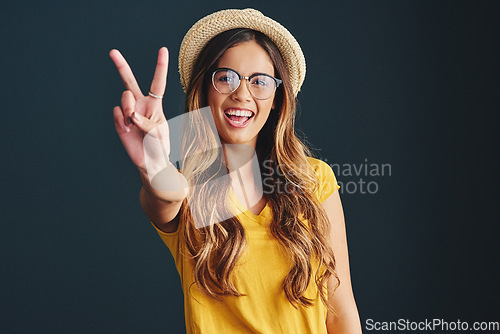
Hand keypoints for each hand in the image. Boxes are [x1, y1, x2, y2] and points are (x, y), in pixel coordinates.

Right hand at [109, 47, 169, 173]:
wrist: (149, 162)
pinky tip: (127, 130)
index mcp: (155, 105)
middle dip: (121, 66)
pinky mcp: (119, 120)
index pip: (158, 83)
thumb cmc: (159, 146)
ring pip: (124, 98)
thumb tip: (132, 115)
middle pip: (129, 81)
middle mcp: (140, 104)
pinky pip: (116, 112)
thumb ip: (147, 122)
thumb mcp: (158, 134)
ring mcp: (128, 112)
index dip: (160, 67)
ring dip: (128, 109)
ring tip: (132, 123)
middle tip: (112, 51)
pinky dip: (121, 121)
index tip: (163, 49)